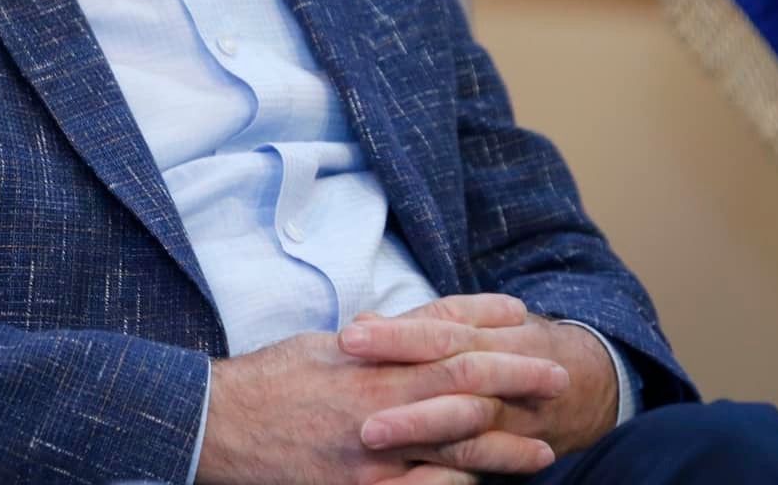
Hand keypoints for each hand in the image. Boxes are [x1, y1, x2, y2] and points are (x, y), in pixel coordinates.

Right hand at [196, 294, 568, 483]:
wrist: (217, 427)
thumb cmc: (271, 381)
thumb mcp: (328, 345)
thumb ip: (384, 340)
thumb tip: (431, 325)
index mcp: (372, 361)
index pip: (447, 337)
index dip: (492, 329)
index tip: (528, 322)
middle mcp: (379, 404)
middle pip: (464, 387)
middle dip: (517, 380)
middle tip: (560, 377)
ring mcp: (374, 455)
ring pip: (456, 449)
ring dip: (505, 448)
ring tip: (543, 449)